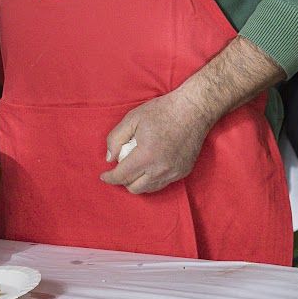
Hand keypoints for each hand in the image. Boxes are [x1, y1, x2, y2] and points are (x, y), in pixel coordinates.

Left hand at [99, 87, 214, 194]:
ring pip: (149, 188)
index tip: (103, 176)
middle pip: (135, 188)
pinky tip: (150, 165)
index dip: (110, 178)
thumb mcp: (131, 119)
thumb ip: (115, 139)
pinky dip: (152, 178)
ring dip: (138, 181)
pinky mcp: (183, 172)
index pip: (122, 176)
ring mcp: (174, 173)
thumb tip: (109, 158)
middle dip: (123, 181)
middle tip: (120, 169)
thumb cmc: (161, 111)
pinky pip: (163, 183)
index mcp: (146, 156)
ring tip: (135, 166)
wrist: (193, 110)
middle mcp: (161, 169)